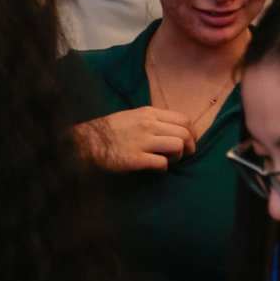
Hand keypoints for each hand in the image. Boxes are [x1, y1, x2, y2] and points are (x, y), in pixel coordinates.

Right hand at [79, 107, 196, 172]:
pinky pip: (161, 163)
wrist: (86, 141)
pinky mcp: (135, 158)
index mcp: (148, 113)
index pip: (183, 119)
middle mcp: (148, 125)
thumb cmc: (109, 130)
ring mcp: (142, 141)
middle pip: (184, 133)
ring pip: (177, 146)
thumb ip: (151, 120)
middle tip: (185, 154)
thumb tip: (171, 129)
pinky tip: (156, 167)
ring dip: (178, 156)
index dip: (192, 132)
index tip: (190, 141)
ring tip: (169, 160)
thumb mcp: (132, 116)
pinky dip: (163, 167)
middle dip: (190, 146)